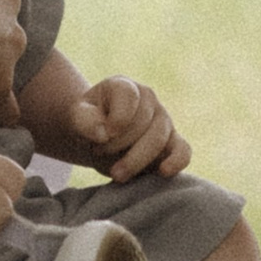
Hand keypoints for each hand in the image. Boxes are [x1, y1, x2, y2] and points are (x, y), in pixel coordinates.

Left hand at [64, 75, 188, 180]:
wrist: (98, 137)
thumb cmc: (89, 123)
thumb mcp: (78, 117)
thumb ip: (85, 120)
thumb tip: (104, 133)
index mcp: (125, 87)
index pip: (129, 97)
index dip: (118, 119)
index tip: (103, 135)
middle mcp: (149, 100)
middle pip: (143, 124)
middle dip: (118, 144)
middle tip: (97, 153)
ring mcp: (164, 120)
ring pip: (159, 140)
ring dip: (136, 160)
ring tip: (116, 174)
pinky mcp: (173, 142)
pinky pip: (183, 151)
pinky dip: (177, 161)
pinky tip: (163, 172)